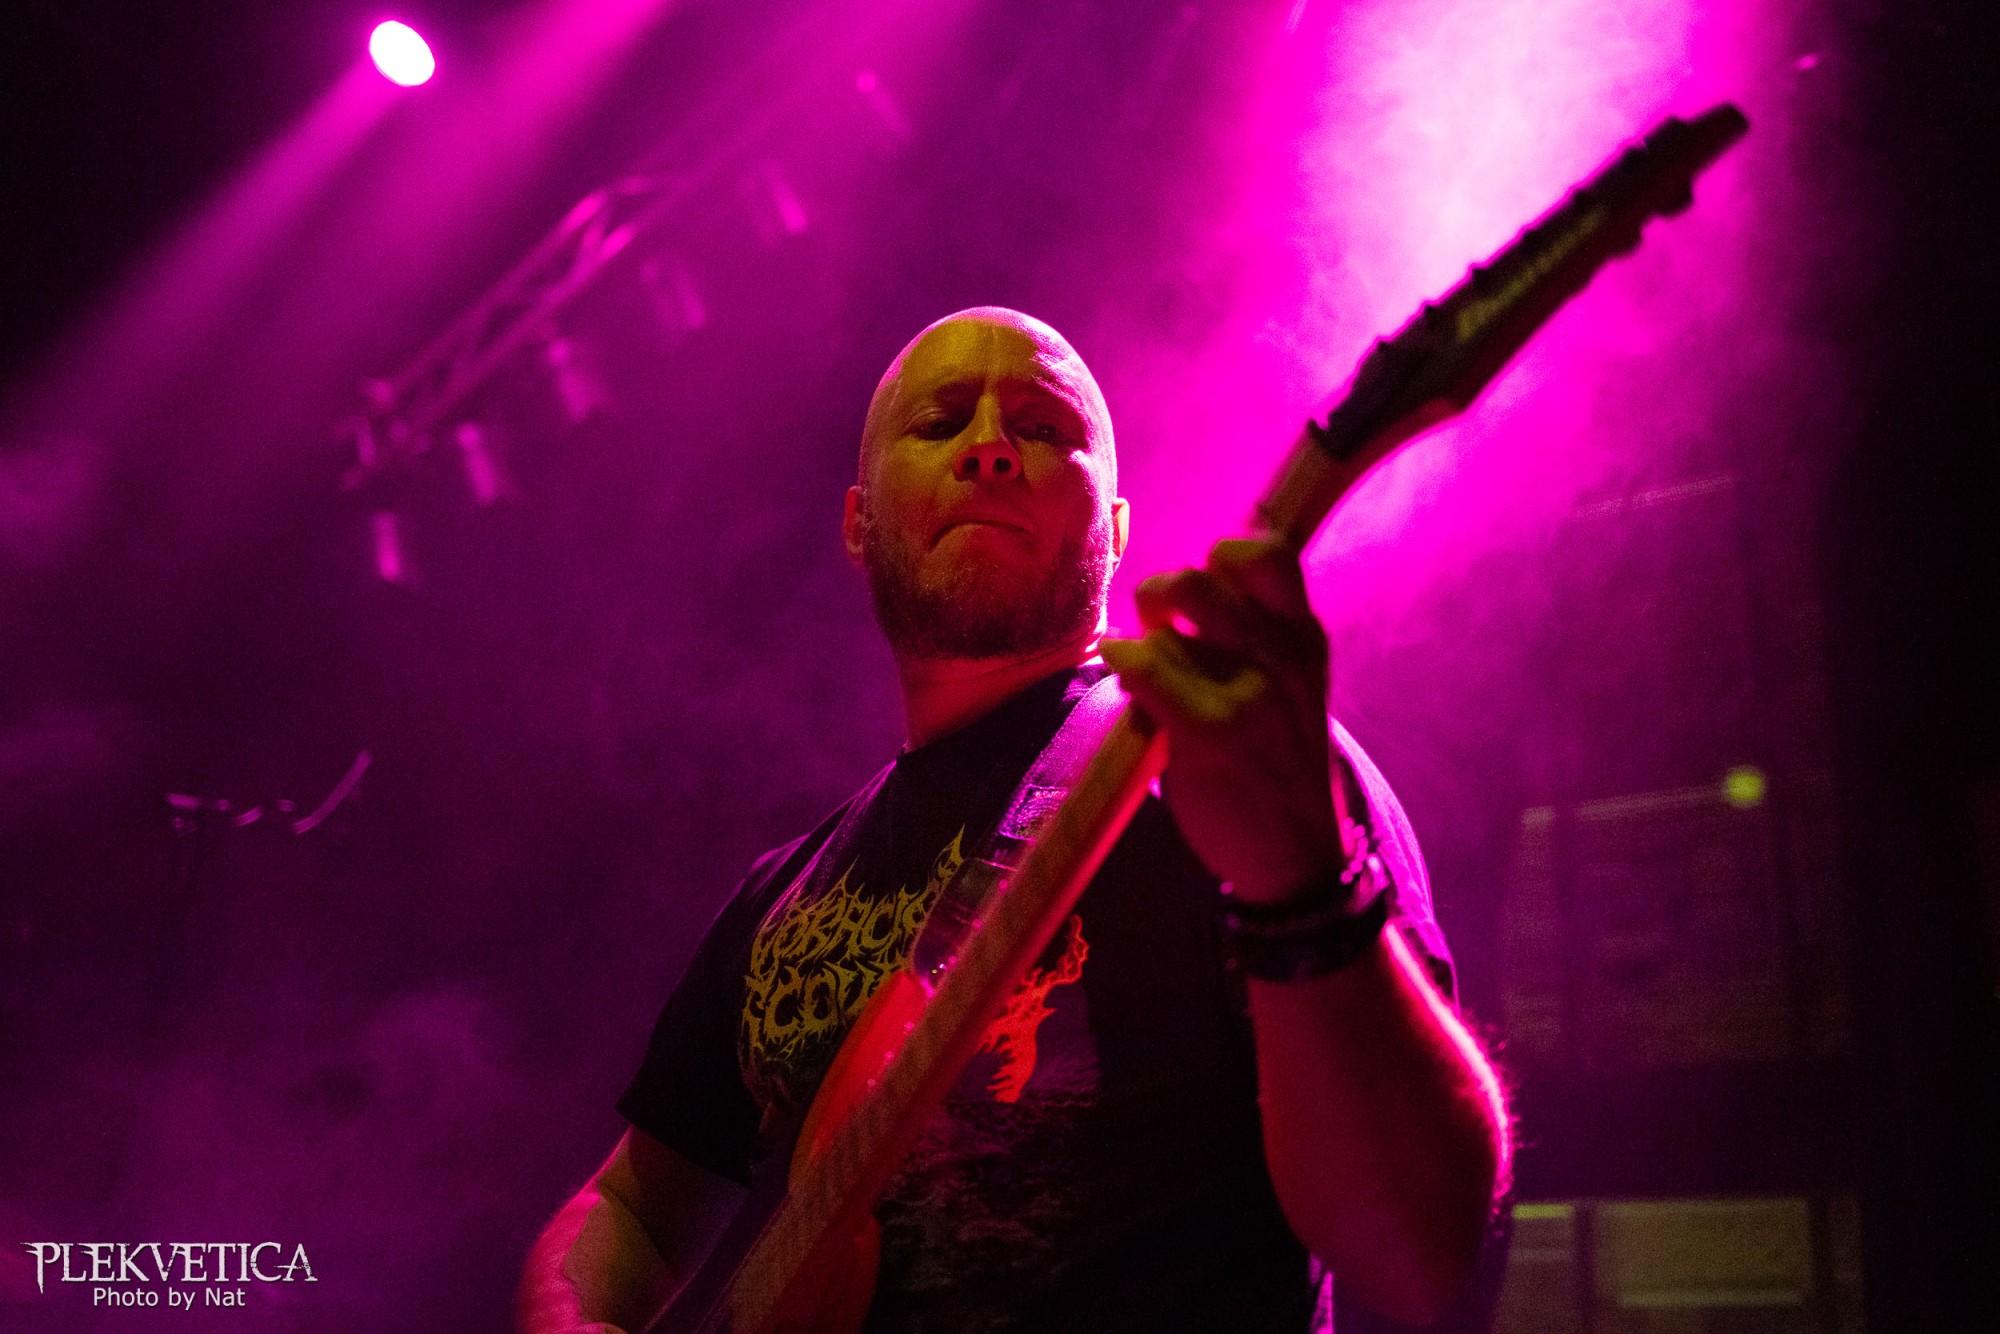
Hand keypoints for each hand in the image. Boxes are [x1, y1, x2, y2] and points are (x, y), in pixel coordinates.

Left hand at [1099, 538, 1341, 904]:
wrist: (1296, 857)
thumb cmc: (1279, 768)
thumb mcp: (1292, 689)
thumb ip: (1256, 639)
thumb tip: (1186, 590)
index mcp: (1304, 638)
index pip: (1268, 553)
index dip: (1225, 555)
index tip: (1209, 585)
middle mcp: (1281, 654)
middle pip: (1201, 577)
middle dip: (1162, 594)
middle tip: (1159, 628)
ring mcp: (1247, 691)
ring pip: (1167, 625)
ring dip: (1141, 639)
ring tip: (1147, 667)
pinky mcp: (1208, 729)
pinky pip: (1145, 665)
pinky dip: (1122, 663)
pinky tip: (1127, 681)